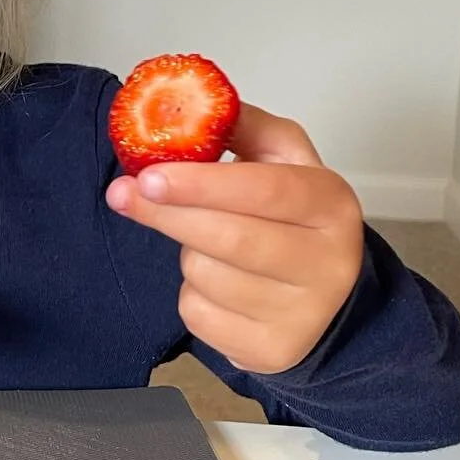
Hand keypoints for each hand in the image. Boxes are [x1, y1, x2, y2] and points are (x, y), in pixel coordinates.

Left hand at [106, 105, 363, 374]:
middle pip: (231, 238)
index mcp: (332, 204)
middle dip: (169, 214)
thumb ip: (244, 127)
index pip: (265, 190)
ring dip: (187, 255)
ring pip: (207, 277)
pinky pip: (200, 317)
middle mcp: (327, 263)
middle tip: (128, 194)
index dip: (202, 183)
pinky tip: (217, 284)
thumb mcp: (287, 161)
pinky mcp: (273, 352)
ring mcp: (303, 314)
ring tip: (207, 244)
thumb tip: (193, 106)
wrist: (331, 301)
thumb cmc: (298, 221)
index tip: (151, 174)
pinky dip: (192, 295)